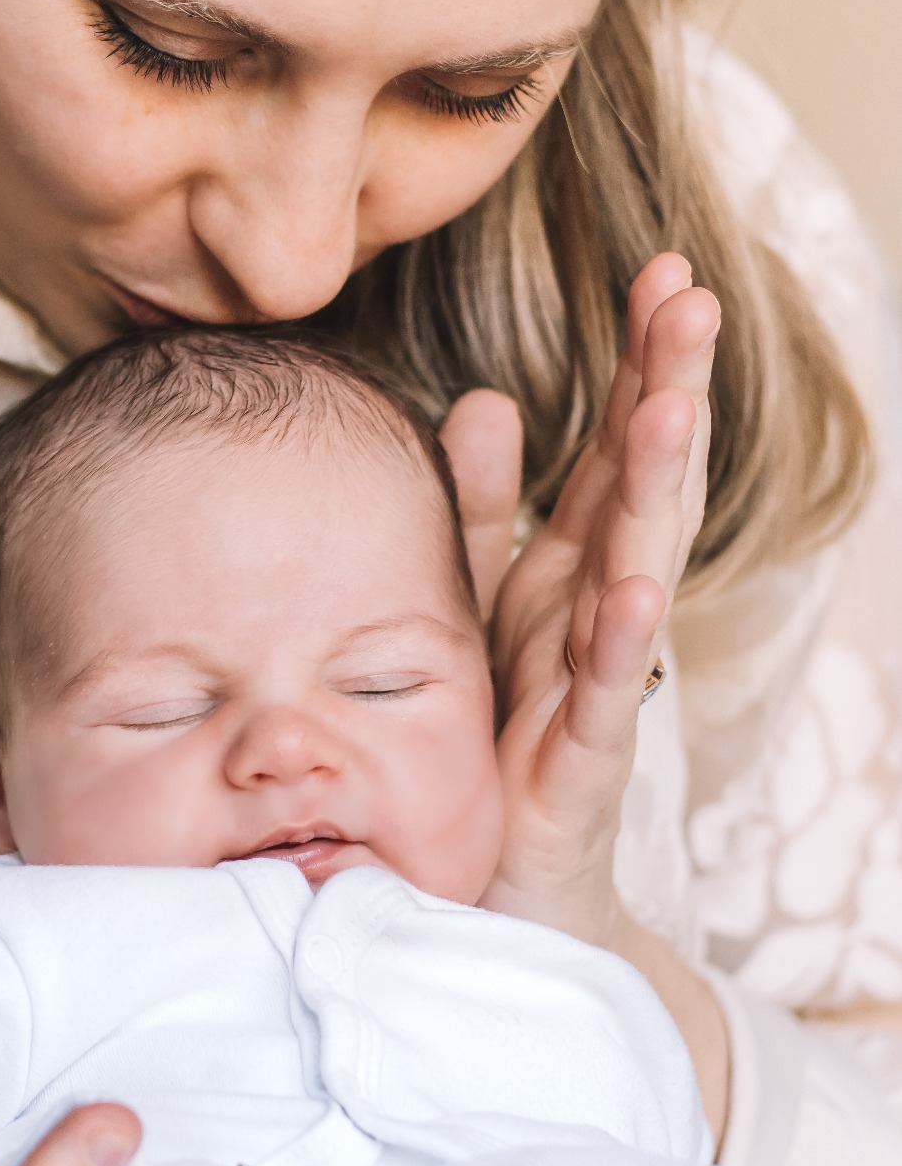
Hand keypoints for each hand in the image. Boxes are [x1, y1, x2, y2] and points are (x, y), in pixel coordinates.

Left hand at [443, 253, 718, 944]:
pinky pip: (602, 695)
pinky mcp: (578, 766)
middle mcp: (596, 614)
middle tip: (693, 298)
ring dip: (659, 490)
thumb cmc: (494, 746)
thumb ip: (476, 513)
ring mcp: (596, 686)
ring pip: (635, 572)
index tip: (663, 270)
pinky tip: (636, 582)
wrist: (494, 895)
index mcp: (570, 569)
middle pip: (641, 489)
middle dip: (669, 393)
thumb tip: (488, 396)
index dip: (641, 363)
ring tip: (675, 404)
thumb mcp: (473, 610)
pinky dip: (620, 639)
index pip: (617, 449)